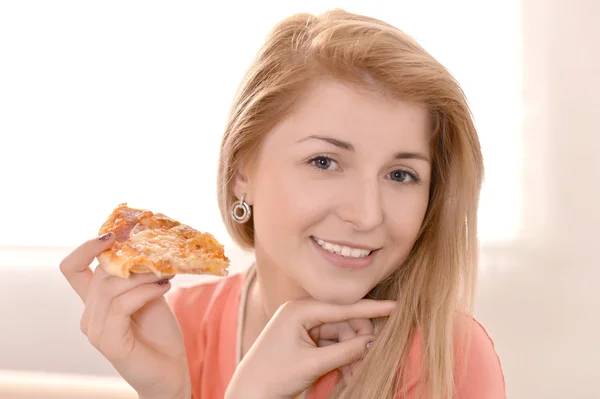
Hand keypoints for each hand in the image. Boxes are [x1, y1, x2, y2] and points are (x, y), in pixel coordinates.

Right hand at [59, 233, 190, 398]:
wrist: (170, 371)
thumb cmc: (159, 334)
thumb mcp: (149, 295)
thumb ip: (138, 276)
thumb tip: (145, 246)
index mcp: (95, 302)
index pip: (72, 268)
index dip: (86, 248)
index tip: (112, 235)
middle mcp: (89, 315)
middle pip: (100, 274)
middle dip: (132, 260)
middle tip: (161, 258)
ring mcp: (96, 330)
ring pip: (110, 287)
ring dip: (142, 275)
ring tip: (165, 274)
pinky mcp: (108, 341)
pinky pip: (121, 305)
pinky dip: (144, 291)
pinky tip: (164, 288)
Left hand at [225, 298, 395, 398]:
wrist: (249, 394)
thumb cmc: (275, 377)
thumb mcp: (313, 364)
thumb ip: (345, 351)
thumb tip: (372, 341)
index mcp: (299, 310)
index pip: (342, 306)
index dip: (370, 308)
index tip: (395, 306)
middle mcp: (301, 313)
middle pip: (343, 320)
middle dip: (359, 340)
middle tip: (372, 358)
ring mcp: (302, 326)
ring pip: (340, 334)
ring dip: (352, 352)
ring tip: (358, 374)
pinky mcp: (305, 340)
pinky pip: (331, 344)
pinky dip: (342, 357)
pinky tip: (351, 373)